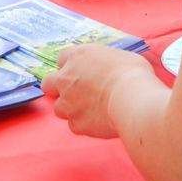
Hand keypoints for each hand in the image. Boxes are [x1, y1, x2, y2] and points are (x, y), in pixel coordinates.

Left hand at [43, 44, 157, 138]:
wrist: (132, 99)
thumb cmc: (133, 74)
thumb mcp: (122, 57)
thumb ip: (107, 63)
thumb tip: (114, 67)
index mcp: (78, 56)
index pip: (62, 58)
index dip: (71, 66)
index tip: (81, 72)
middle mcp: (67, 78)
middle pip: (48, 83)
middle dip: (56, 88)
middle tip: (74, 93)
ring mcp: (68, 102)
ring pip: (59, 108)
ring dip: (71, 108)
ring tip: (92, 109)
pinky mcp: (75, 123)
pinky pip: (74, 125)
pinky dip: (84, 124)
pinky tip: (99, 120)